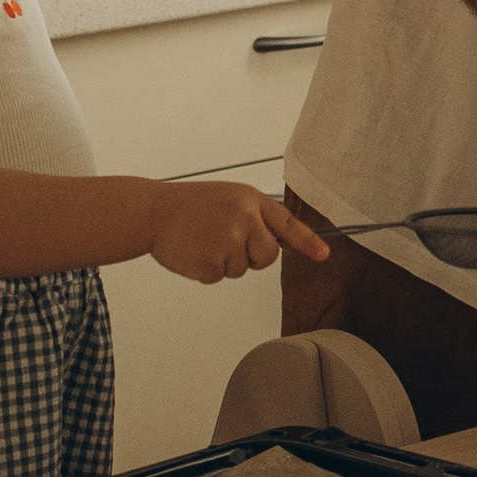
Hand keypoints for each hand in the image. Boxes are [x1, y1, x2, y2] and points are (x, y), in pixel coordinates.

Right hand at [147, 186, 329, 284]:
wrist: (153, 213)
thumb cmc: (192, 206)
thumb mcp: (230, 199)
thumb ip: (254, 218)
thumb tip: (277, 246)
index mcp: (251, 200)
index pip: (287, 224)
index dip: (308, 241)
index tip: (324, 255)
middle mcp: (244, 219)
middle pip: (267, 256)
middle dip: (251, 255)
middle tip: (224, 239)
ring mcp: (227, 242)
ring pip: (241, 269)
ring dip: (224, 262)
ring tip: (204, 240)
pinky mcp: (211, 264)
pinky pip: (219, 278)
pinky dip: (207, 270)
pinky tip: (194, 251)